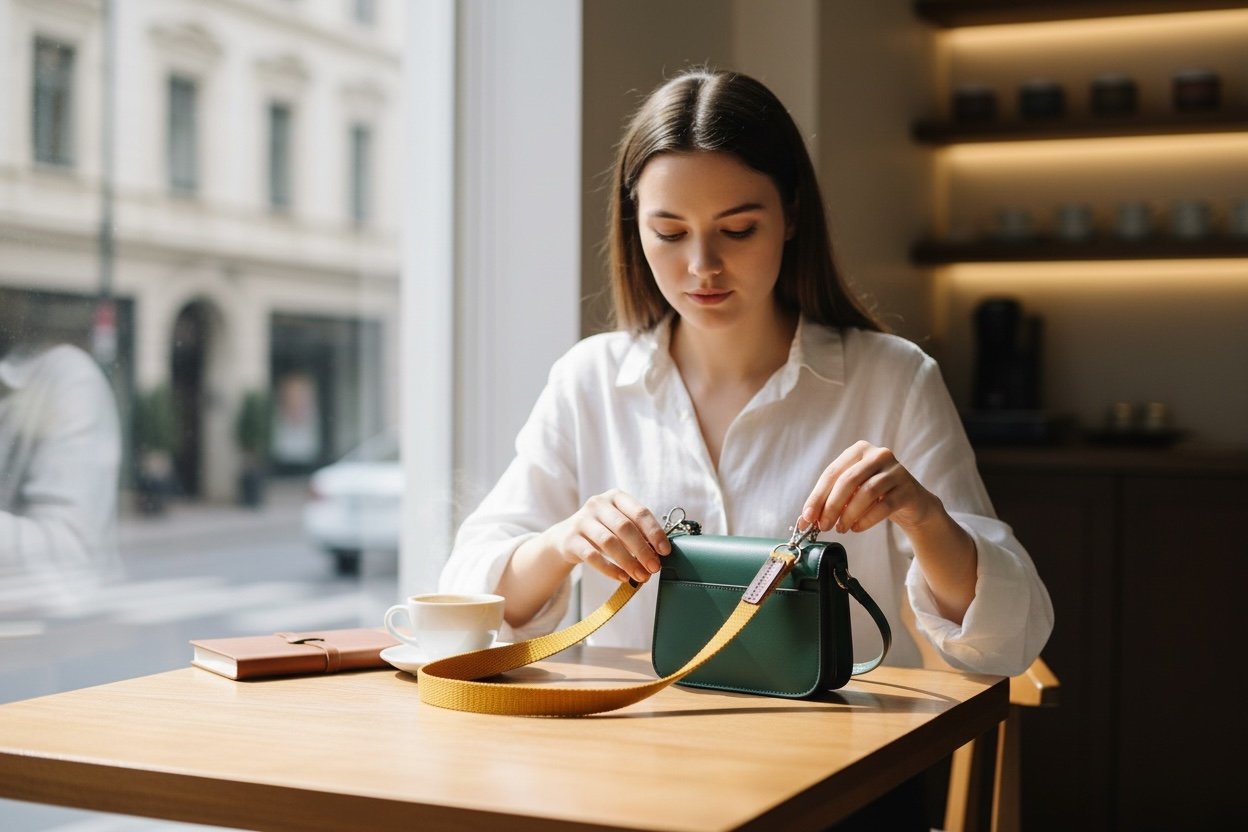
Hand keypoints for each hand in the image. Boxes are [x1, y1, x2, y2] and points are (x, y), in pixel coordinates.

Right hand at [543, 490, 670, 583]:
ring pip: (609, 542)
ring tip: (640, 576)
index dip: (654, 532)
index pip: (640, 512)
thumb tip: (657, 556)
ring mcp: (582, 520)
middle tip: (654, 568)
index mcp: (616, 497)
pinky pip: (592, 556)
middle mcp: (598, 504)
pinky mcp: (571, 539)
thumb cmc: (602, 530)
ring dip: (628, 561)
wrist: (566, 537)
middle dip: (643, 550)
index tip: (665, 551)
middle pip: (625, 527)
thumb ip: (638, 535)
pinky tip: (622, 577)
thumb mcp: (619, 525)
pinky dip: (610, 569)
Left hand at [801, 441, 941, 534]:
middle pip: (848, 481)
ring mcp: (895, 470)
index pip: (832, 473)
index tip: (807, 518)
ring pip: (866, 492)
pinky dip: (866, 519)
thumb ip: (829, 500)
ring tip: (841, 529)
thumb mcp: (851, 492)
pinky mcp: (907, 488)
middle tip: (823, 527)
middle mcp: (878, 455)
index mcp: (858, 450)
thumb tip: (805, 520)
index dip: (817, 497)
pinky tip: (856, 528)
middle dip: (831, 506)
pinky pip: (884, 505)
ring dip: (849, 514)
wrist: (911, 504)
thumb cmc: (875, 496)